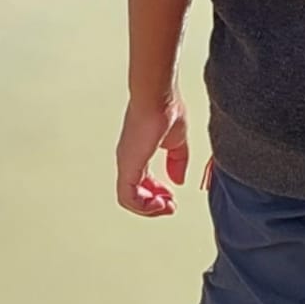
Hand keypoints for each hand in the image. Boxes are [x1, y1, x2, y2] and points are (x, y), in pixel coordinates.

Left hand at [116, 92, 188, 217]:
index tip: (172, 198)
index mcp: (139, 152)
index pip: (142, 181)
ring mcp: (126, 163)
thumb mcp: (178, 140)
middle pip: (134, 193)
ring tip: (165, 207)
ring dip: (149, 208)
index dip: (157, 193)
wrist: (158, 94)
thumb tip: (178, 180)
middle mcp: (129, 159)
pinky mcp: (127, 166)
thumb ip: (178, 161)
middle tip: (170, 207)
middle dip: (154, 205)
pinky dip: (143, 206)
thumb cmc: (166, 107)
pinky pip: (128, 197)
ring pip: (129, 199)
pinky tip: (158, 202)